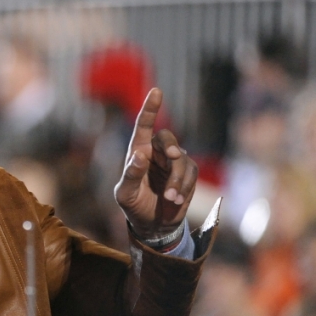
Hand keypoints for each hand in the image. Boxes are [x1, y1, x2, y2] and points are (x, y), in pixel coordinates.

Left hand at [114, 88, 197, 240]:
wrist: (152, 224)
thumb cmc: (133, 205)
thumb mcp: (125, 194)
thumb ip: (130, 175)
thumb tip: (140, 156)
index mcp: (138, 151)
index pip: (144, 126)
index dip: (150, 109)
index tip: (156, 91)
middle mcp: (156, 152)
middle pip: (167, 138)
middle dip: (171, 146)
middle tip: (174, 156)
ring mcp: (174, 162)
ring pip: (182, 160)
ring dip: (176, 180)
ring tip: (168, 199)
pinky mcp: (187, 173)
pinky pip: (191, 173)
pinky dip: (183, 187)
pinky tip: (175, 201)